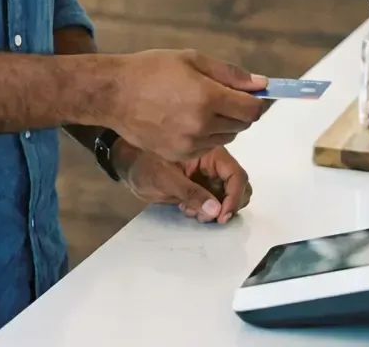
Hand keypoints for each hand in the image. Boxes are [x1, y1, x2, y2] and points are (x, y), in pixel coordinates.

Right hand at [105, 50, 267, 162]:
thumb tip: (261, 84)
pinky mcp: (178, 155)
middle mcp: (202, 124)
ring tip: (200, 106)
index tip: (253, 96)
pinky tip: (187, 119)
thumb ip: (230, 73)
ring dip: (223, 124)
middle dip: (238, 111)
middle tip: (221, 96)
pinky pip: (206, 147)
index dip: (257, 102)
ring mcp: (189, 143)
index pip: (251, 110)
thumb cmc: (151, 70)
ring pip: (226, 137)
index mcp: (208, 98)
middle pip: (242, 125)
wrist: (115, 93)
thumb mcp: (191, 59)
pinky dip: (206, 135)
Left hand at [113, 140, 252, 224]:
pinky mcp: (202, 187)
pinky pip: (215, 203)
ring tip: (191, 210)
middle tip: (206, 217)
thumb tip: (216, 210)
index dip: (234, 196)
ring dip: (216, 211)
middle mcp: (212, 163)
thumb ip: (189, 192)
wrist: (129, 168)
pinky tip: (187, 209)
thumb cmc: (143, 164)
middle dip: (227, 205)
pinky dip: (206, 212)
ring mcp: (208, 176)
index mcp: (208, 151)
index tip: (222, 215)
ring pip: (228, 197)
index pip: (235, 174)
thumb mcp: (164, 177)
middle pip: (238, 186)